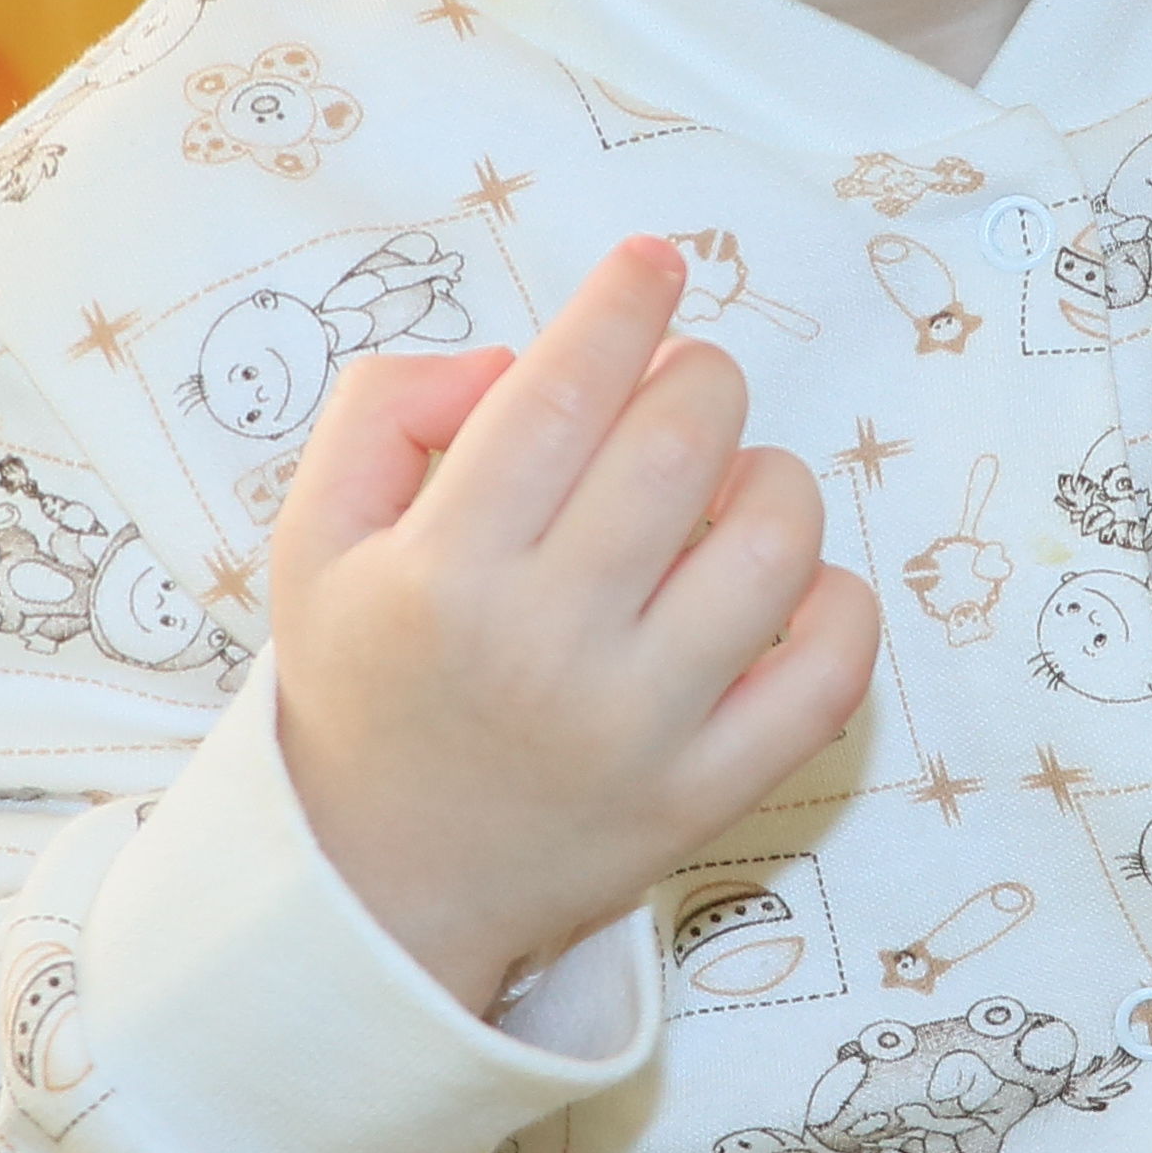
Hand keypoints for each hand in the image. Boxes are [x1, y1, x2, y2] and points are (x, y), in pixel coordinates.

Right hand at [268, 237, 879, 1015]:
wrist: (379, 887)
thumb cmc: (363, 685)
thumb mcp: (313, 539)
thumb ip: (384, 410)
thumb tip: (512, 359)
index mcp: (441, 575)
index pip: (563, 396)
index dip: (624, 305)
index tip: (653, 265)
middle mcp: (546, 649)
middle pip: (682, 444)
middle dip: (699, 377)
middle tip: (679, 385)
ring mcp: (639, 730)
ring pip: (774, 543)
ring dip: (772, 477)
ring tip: (727, 487)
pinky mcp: (705, 795)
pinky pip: (830, 674)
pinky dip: (838, 603)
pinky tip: (787, 584)